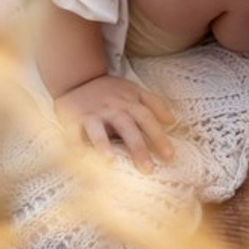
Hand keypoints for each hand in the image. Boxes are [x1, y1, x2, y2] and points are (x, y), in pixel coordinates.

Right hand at [53, 74, 176, 172]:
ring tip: (109, 162)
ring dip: (104, 144)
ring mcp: (95, 112)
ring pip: (98, 129)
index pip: (147, 118)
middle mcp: (113, 107)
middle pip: (128, 126)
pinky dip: (76, 144)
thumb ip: (154, 104)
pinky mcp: (76, 118)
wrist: (79, 79)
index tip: (169, 156)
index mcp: (130, 101)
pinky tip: (81, 157)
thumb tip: (173, 121)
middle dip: (138, 147)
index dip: (158, 136)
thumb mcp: (134, 91)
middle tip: (148, 169)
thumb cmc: (112, 92)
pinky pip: (75, 132)